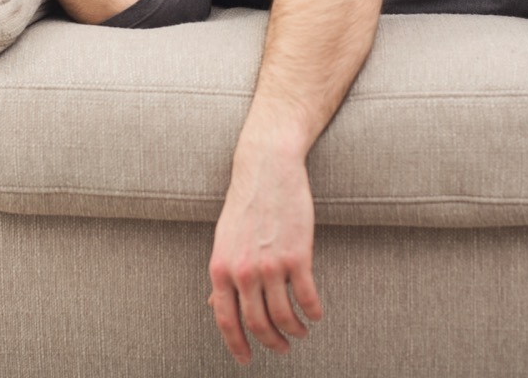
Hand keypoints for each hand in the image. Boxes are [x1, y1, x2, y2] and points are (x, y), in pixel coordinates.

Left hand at [207, 138, 322, 364]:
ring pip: (283, 316)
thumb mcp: (224, 240)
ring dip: (294, 331)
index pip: (225, 320)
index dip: (236, 346)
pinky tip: (316, 314)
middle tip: (283, 349)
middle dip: (272, 343)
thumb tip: (211, 303)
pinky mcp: (297, 255)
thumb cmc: (246, 203)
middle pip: (257, 324)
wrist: (267, 169)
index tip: (247, 360)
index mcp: (220, 268)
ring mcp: (270, 264)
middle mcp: (242, 271)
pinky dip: (313, 312)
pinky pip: (306, 298)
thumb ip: (221, 274)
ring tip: (301, 332)